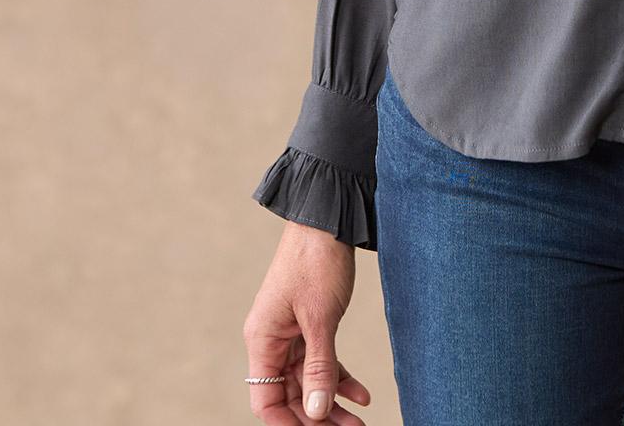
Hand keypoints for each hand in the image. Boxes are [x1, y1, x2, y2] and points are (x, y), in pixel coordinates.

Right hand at [244, 220, 373, 422]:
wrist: (328, 219)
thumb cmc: (316, 262)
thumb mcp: (320, 318)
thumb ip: (319, 367)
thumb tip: (316, 413)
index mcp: (262, 341)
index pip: (265, 401)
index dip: (288, 423)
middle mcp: (273, 341)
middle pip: (290, 395)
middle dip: (316, 417)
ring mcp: (292, 333)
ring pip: (309, 380)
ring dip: (332, 401)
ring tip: (358, 421)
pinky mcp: (311, 323)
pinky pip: (323, 360)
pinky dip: (340, 377)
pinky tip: (361, 393)